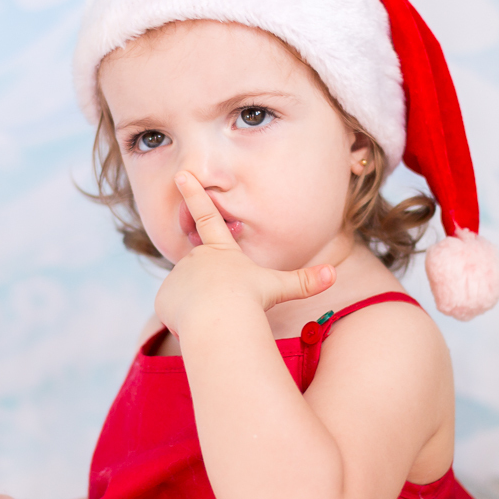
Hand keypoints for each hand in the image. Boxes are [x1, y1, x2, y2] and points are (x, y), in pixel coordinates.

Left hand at [155, 171, 334, 337]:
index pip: (206, 214)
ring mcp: (177, 276)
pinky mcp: (163, 298)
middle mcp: (195, 257)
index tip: (181, 174)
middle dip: (211, 292)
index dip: (193, 193)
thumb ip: (303, 282)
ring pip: (189, 297)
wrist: (218, 321)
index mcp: (221, 249)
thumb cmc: (249, 301)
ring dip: (199, 309)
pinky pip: (174, 313)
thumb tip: (334, 274)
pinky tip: (195, 325)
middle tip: (225, 306)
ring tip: (212, 316)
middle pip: (203, 276)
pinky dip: (185, 322)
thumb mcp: (278, 288)